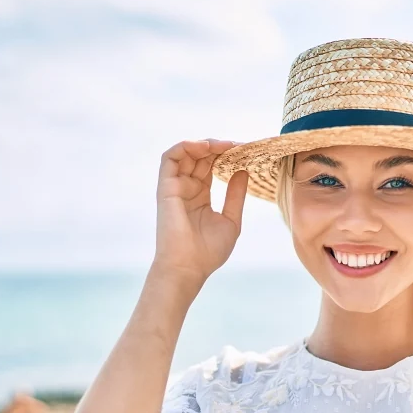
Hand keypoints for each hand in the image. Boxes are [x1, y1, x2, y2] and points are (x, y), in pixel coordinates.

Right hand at [152, 139, 248, 285]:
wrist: (188, 267)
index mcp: (201, 196)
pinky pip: (170, 158)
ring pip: (186, 153)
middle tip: (240, 145)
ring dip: (205, 144)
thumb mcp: (231, 221)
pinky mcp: (166, 187)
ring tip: (225, 145)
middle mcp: (187, 188)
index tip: (246, 151)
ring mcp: (176, 187)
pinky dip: (186, 146)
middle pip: (201, 157)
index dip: (227, 155)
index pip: (212, 166)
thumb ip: (236, 196)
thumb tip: (244, 171)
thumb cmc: (208, 252)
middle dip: (220, 147)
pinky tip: (206, 147)